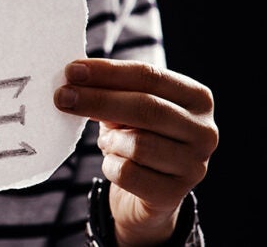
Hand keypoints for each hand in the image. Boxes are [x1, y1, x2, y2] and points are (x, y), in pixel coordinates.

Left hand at [54, 59, 217, 245]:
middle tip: (62, 97)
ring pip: (137, 144)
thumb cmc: (137, 137)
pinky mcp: (175, 194)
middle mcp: (204, 130)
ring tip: (108, 142)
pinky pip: (128, 174)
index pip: (149, 75)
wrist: (147, 193)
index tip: (72, 71)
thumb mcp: (128, 109)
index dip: (108, 72)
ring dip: (110, 141)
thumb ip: (111, 90)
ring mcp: (194, 165)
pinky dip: (110, 166)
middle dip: (98, 100)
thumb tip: (74, 79)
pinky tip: (113, 163)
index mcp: (197, 98)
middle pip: (145, 107)